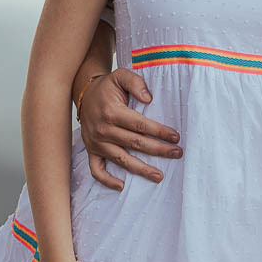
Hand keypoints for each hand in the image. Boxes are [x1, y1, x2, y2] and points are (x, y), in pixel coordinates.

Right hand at [79, 69, 181, 189]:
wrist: (84, 93)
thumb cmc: (107, 87)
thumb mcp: (120, 76)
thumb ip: (135, 83)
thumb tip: (149, 98)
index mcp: (112, 112)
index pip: (140, 125)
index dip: (159, 131)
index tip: (175, 137)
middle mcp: (103, 130)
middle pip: (135, 143)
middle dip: (158, 150)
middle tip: (177, 153)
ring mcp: (97, 142)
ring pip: (121, 159)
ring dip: (141, 169)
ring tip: (159, 176)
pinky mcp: (91, 150)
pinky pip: (97, 169)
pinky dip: (107, 180)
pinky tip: (122, 186)